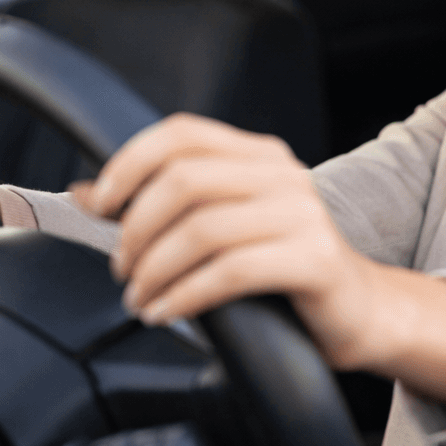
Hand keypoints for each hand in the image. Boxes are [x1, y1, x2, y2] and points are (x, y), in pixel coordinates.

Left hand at [75, 114, 445, 410]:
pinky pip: (231, 272)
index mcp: (261, 157)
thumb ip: (162, 207)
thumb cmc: (285, 270)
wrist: (359, 310)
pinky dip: (185, 295)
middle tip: (122, 267)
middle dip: (137, 228)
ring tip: (141, 298)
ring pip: (202, 230)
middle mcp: (284, 176)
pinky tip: (167, 310)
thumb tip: (86, 194)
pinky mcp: (314, 261)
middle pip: (185, 181)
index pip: (182, 134)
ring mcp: (304, 217)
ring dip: (155, 270)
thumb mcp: (224, 228)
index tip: (100, 205)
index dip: (130, 164)